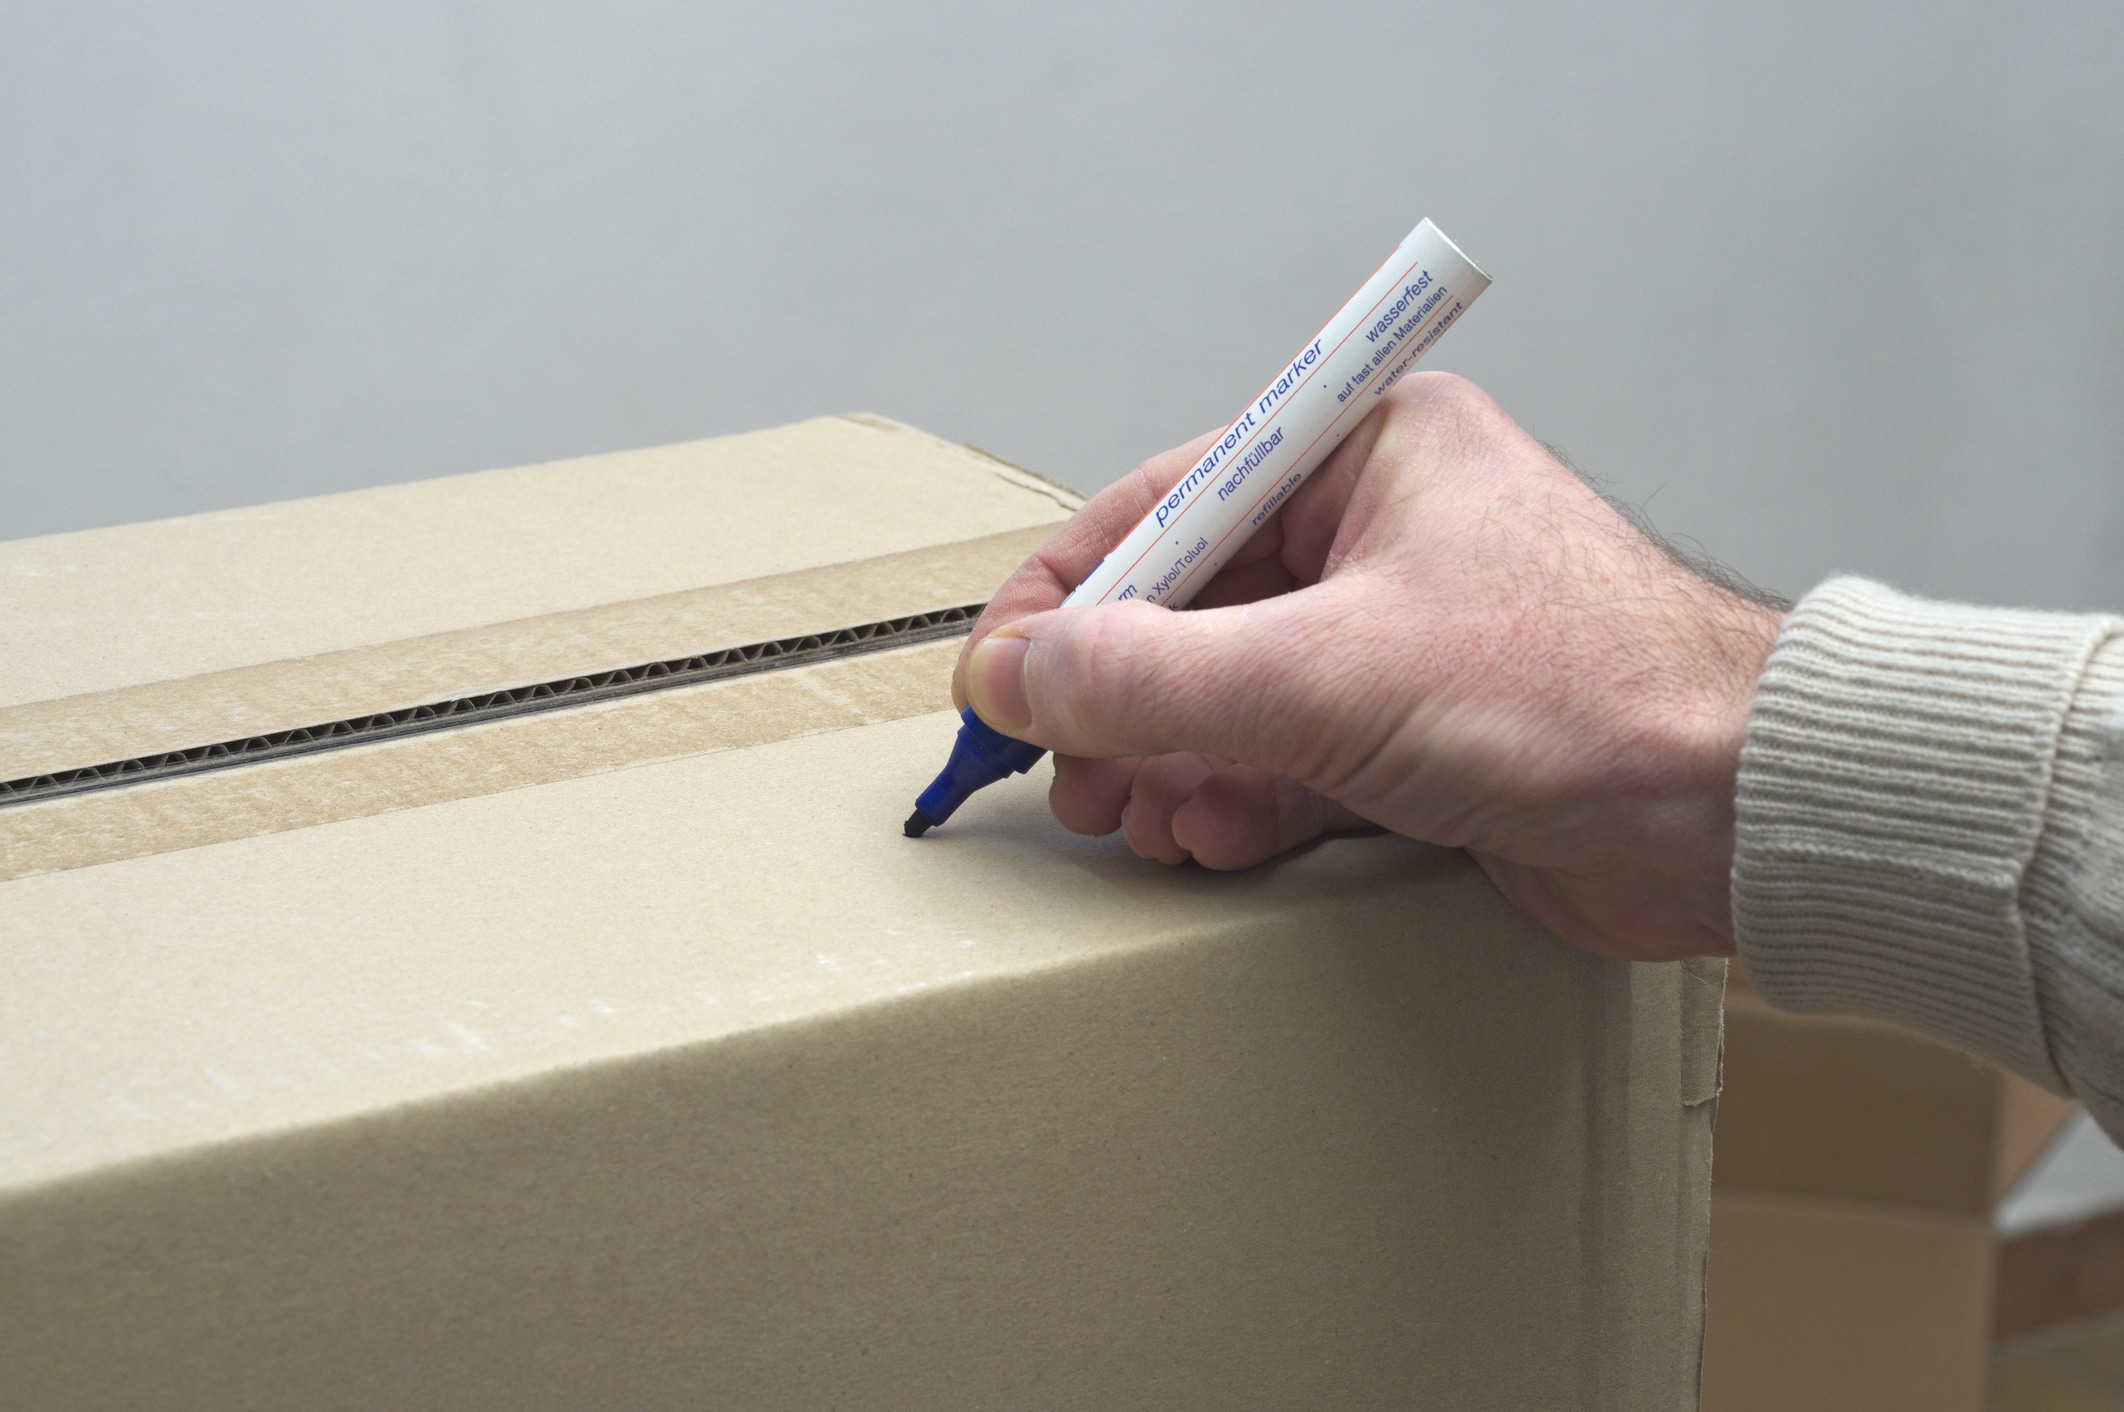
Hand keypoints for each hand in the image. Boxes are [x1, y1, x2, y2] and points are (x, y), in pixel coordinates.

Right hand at [951, 373, 1781, 961]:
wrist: (1742, 815)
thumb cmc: (1581, 695)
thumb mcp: (1331, 674)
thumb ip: (1156, 676)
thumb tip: (1016, 673)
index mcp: (1368, 452)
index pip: (1167, 504)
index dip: (1067, 593)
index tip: (994, 676)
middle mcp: (1381, 532)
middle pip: (1191, 609)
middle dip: (1118, 700)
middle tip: (1065, 775)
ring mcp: (1400, 638)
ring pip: (1232, 695)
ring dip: (1170, 764)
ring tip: (1131, 821)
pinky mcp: (1420, 736)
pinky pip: (1287, 759)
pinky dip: (1237, 802)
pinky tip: (1205, 842)